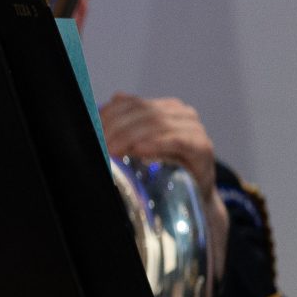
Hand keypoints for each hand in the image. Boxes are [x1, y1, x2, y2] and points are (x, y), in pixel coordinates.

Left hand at [102, 92, 230, 275]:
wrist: (192, 197)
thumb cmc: (164, 170)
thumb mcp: (142, 146)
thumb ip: (128, 125)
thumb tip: (113, 99)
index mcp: (166, 107)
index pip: (133, 103)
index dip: (110, 115)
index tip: (94, 131)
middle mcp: (183, 113)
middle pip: (144, 112)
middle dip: (118, 128)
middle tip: (102, 146)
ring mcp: (195, 128)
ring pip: (158, 123)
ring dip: (131, 137)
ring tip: (114, 151)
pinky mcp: (202, 147)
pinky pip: (178, 140)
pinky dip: (157, 143)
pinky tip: (139, 150)